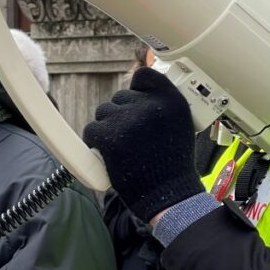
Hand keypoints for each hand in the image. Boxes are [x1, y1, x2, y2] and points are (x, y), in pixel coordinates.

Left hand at [84, 67, 204, 223]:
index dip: (136, 90)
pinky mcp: (108, 135)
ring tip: (125, 147)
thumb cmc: (171, 163)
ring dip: (108, 128)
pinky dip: (96, 141)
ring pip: (104, 112)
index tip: (137, 103)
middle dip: (122, 115)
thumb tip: (134, 89)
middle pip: (120, 97)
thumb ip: (159, 103)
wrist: (167, 194)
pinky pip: (91, 129)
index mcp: (171, 100)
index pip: (143, 75)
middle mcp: (150, 105)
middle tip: (134, 137)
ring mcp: (127, 119)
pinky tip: (110, 153)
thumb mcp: (179, 124)